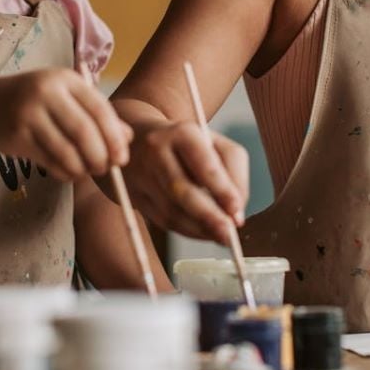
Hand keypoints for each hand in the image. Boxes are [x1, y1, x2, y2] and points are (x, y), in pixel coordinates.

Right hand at [0, 68, 131, 180]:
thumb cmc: (37, 101)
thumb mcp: (67, 99)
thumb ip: (98, 116)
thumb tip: (127, 139)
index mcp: (66, 80)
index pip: (99, 109)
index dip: (114, 136)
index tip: (122, 158)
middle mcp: (47, 92)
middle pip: (83, 131)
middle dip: (99, 156)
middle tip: (105, 169)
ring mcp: (29, 114)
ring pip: (66, 150)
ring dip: (81, 168)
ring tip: (86, 172)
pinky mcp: (16, 135)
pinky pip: (48, 160)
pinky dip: (63, 172)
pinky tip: (68, 173)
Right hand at [125, 120, 248, 242]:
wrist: (140, 140)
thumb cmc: (188, 144)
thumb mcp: (215, 144)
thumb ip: (233, 170)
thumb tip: (236, 209)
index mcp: (182, 132)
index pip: (203, 163)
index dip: (221, 189)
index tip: (236, 209)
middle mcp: (156, 150)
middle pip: (182, 189)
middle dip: (209, 216)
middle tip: (229, 235)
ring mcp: (141, 174)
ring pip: (171, 210)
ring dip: (200, 228)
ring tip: (221, 236)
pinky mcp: (133, 195)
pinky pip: (162, 220)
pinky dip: (187, 231)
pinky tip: (204, 233)